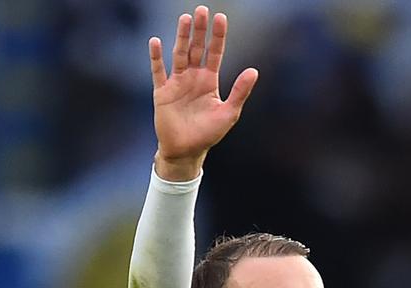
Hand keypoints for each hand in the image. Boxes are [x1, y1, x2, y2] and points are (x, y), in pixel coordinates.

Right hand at [150, 6, 257, 180]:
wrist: (186, 151)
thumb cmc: (208, 134)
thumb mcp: (228, 113)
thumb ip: (240, 92)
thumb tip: (254, 70)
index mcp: (209, 81)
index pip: (214, 53)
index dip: (217, 36)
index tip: (220, 18)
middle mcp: (193, 77)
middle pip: (196, 49)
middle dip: (199, 30)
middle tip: (202, 10)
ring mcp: (177, 83)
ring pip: (179, 54)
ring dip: (182, 37)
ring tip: (185, 19)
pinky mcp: (162, 92)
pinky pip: (158, 71)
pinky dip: (156, 57)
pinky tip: (155, 41)